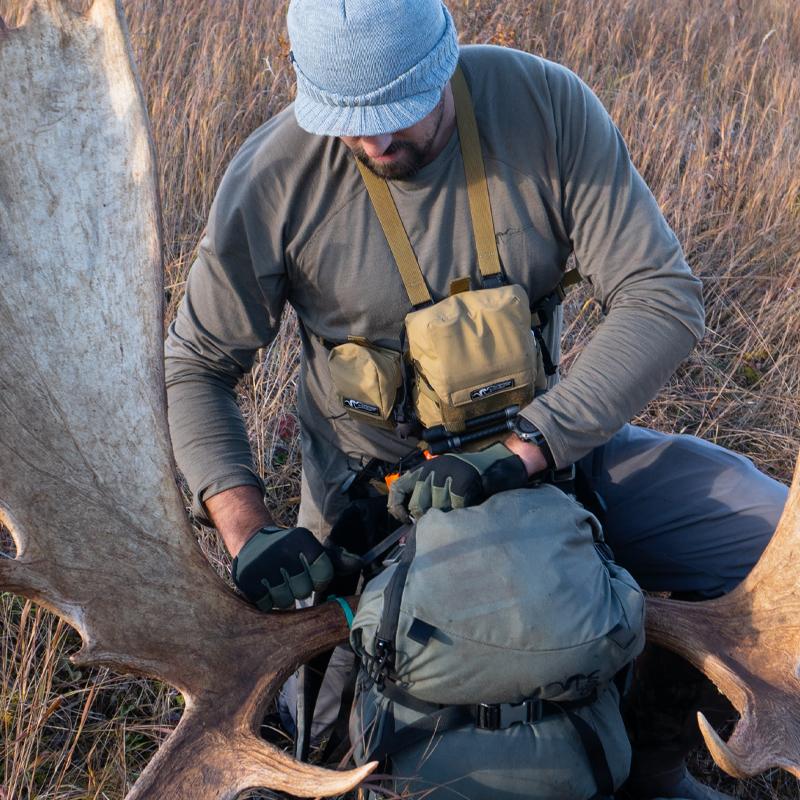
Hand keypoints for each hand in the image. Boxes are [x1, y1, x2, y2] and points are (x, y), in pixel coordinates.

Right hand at [231, 526, 333, 609]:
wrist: (253, 541)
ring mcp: (263, 565)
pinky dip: (267, 601)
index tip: (313, 575)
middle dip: (300, 589)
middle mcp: (282, 550)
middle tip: (291, 578)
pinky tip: (265, 586)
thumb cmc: (290, 550)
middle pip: (304, 591)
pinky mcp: (247, 578)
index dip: (320, 580)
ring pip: (285, 601)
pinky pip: (266, 605)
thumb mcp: (311, 549)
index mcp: (302, 540)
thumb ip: (335, 560)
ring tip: (278, 582)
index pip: (324, 573)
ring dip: (283, 597)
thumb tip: (359, 563)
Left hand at [388, 442, 527, 522]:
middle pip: (418, 504)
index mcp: (424, 468)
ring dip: (446, 515)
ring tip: (455, 513)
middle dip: (426, 517)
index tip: (404, 518)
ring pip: (436, 508)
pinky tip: (465, 510)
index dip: (397, 506)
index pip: (398, 487)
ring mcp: (447, 475)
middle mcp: (432, 469)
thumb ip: (424, 493)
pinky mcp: (461, 482)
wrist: (495, 464)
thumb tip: (408, 520)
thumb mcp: (440, 478)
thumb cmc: (467, 477)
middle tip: (439, 519)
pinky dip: (459, 513)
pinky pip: (454, 508)